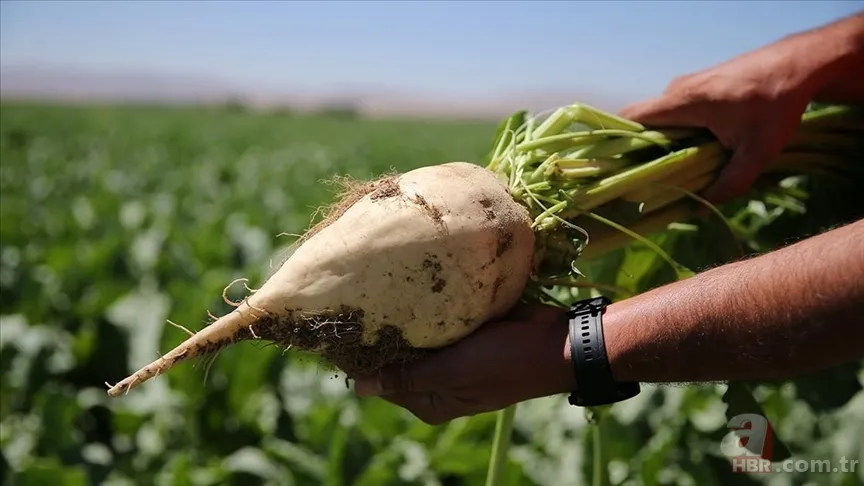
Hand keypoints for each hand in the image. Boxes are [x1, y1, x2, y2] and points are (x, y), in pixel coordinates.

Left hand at [352, 304, 574, 424]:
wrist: (557, 344)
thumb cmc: (503, 362)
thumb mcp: (452, 373)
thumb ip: (407, 378)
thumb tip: (357, 388)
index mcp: (431, 400)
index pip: (383, 380)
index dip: (362, 357)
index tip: (340, 327)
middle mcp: (438, 382)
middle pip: (398, 359)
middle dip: (382, 334)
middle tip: (355, 299)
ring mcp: (453, 357)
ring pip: (416, 336)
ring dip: (403, 317)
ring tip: (376, 287)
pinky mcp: (467, 333)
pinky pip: (437, 320)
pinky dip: (426, 308)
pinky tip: (407, 284)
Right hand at [619, 36, 821, 202]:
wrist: (799, 65)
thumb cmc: (777, 105)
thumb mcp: (757, 152)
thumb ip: (729, 183)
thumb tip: (700, 207)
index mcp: (682, 102)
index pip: (631, 118)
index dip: (620, 143)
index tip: (621, 169)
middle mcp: (677, 90)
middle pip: (643, 121)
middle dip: (642, 150)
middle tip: (648, 178)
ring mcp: (688, 85)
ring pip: (660, 117)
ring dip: (663, 141)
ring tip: (673, 168)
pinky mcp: (700, 86)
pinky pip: (675, 111)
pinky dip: (677, 131)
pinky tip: (694, 149)